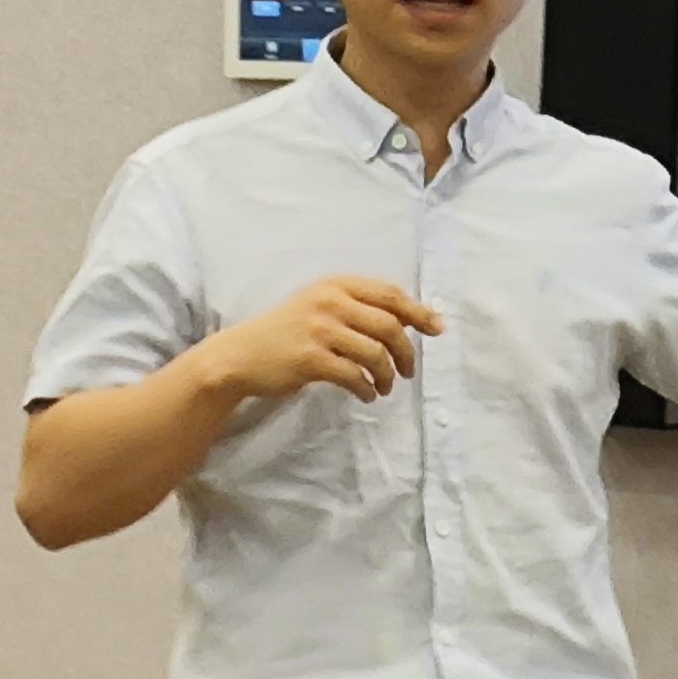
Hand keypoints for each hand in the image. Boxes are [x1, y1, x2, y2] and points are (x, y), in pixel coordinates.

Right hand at [196, 274, 442, 401]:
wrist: (240, 355)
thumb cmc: (286, 331)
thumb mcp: (320, 306)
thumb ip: (358, 308)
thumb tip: (408, 322)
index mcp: (336, 284)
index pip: (390, 294)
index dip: (418, 312)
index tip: (437, 329)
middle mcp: (329, 302)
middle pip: (389, 325)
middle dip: (407, 352)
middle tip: (409, 371)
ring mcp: (319, 330)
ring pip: (375, 353)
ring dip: (387, 375)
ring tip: (385, 387)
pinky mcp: (310, 359)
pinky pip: (355, 375)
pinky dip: (367, 388)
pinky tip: (367, 394)